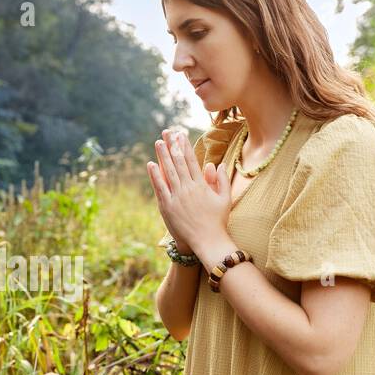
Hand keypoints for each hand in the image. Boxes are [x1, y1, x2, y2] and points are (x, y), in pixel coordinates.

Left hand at [146, 128, 231, 255]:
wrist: (208, 241)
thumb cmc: (218, 221)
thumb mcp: (224, 199)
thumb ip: (221, 180)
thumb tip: (216, 164)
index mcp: (202, 185)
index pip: (192, 161)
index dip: (185, 146)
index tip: (181, 134)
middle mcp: (188, 189)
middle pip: (179, 162)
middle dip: (172, 146)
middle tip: (167, 132)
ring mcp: (177, 198)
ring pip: (169, 172)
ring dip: (162, 156)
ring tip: (158, 142)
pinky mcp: (168, 207)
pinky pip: (160, 188)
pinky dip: (155, 176)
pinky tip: (150, 164)